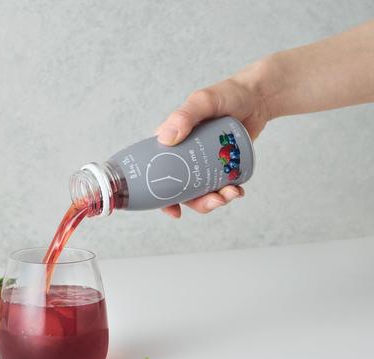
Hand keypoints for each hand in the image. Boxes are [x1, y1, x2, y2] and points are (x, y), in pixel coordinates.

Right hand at [154, 63, 272, 217]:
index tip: (174, 210)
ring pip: (201, 192)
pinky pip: (219, 186)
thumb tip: (165, 140)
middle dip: (197, 202)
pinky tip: (238, 190)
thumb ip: (183, 116)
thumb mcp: (202, 101)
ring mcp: (202, 163)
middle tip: (215, 200)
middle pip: (181, 190)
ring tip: (232, 193)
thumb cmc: (227, 94)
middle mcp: (183, 156)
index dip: (160, 197)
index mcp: (169, 143)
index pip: (155, 173)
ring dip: (215, 200)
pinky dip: (228, 193)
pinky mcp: (220, 166)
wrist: (258, 97)